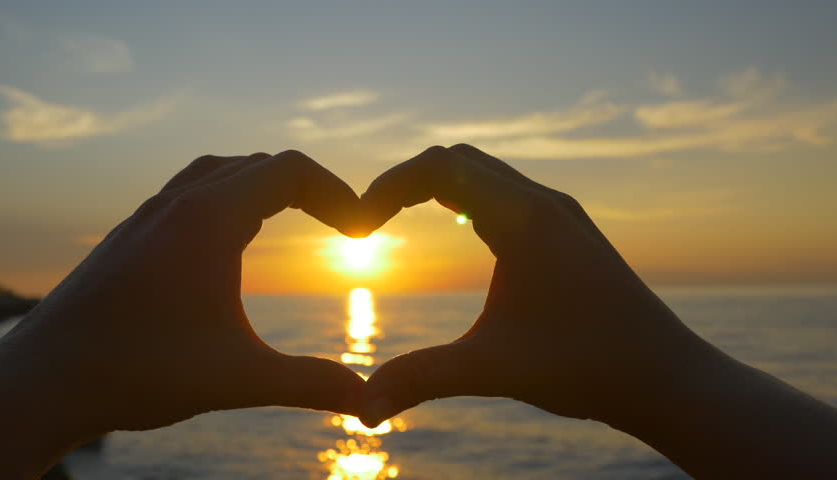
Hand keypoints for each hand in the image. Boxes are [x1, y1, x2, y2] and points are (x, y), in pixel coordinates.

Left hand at [0, 151, 364, 473]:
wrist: (42, 382)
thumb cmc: (136, 372)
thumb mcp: (238, 379)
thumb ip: (309, 383)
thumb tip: (367, 401)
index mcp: (209, 220)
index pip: (289, 171)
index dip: (338, 193)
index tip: (361, 231)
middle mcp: (177, 205)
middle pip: (259, 165)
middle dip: (310, 190)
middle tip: (343, 227)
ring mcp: (148, 218)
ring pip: (218, 172)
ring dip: (264, 186)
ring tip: (293, 216)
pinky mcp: (129, 238)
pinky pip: (188, 193)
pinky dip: (226, 198)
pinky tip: (228, 242)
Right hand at [357, 144, 700, 425]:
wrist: (667, 377)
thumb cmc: (588, 368)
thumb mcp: (493, 369)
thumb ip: (421, 379)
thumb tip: (362, 409)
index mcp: (522, 219)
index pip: (439, 167)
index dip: (388, 187)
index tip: (360, 227)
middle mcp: (544, 203)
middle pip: (458, 158)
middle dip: (407, 181)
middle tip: (373, 219)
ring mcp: (562, 213)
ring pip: (486, 171)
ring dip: (439, 185)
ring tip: (401, 217)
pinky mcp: (571, 230)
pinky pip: (509, 190)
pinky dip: (469, 195)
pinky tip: (461, 228)